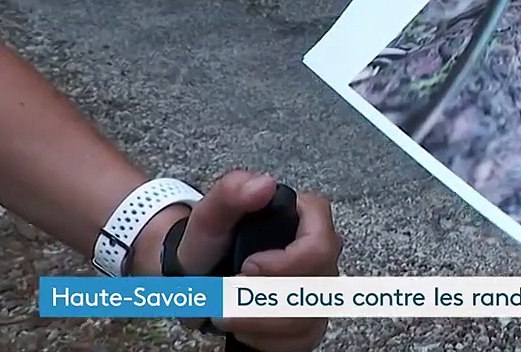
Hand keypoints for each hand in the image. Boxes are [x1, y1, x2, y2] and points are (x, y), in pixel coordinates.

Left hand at [130, 171, 342, 351]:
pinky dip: (261, 338)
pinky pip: (297, 341)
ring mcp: (320, 289)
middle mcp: (324, 254)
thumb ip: (231, 192)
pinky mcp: (311, 320)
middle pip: (315, 287)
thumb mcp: (208, 215)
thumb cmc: (208, 241)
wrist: (196, 276)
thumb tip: (263, 184)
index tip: (247, 266)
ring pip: (305, 319)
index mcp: (308, 219)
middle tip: (227, 294)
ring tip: (225, 311)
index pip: (322, 243)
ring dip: (255, 321)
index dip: (287, 262)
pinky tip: (242, 325)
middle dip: (264, 299)